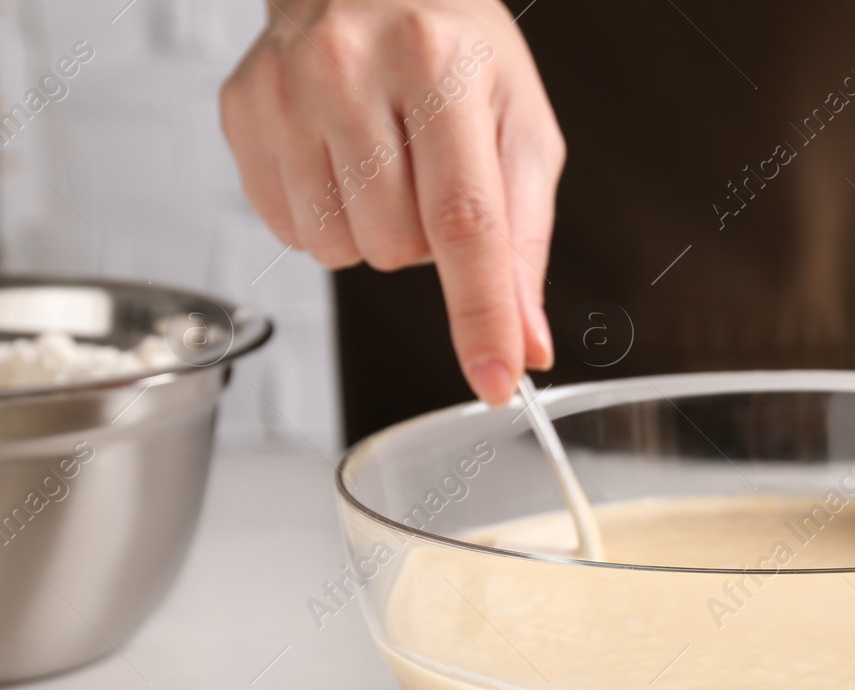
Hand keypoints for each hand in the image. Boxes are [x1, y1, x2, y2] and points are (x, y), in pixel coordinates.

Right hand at [221, 0, 562, 404]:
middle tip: (432, 174)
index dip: (480, 314)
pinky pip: (292, 233)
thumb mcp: (520, 132)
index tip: (494, 381)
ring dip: (375, 233)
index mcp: (439, 67)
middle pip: (397, 247)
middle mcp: (351, 69)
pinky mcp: (241, 109)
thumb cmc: (459, 55)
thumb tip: (526, 344)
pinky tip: (342, 163)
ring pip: (340, 250)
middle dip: (426, 241)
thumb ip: (524, 243)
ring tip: (386, 164)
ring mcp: (284, 89)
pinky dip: (329, 220)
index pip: (463, 222)